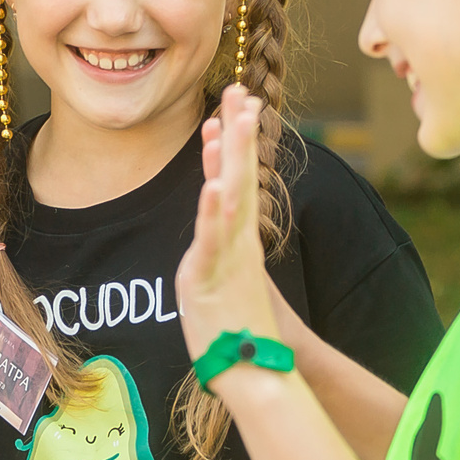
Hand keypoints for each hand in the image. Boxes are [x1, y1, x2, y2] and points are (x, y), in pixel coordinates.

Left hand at [174, 85, 278, 362]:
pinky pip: (212, 240)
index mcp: (240, 237)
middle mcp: (237, 240)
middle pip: (240, 176)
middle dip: (239, 132)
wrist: (250, 370)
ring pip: (230, 198)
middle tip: (240, 89)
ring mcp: (226, 256)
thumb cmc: (235, 326)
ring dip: (230, 159)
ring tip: (230, 121)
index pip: (237, 179)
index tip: (233, 103)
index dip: (233, 141)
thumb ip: (224, 246)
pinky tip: (213, 186)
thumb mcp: (227, 274)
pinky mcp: (209, 277)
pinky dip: (213, 212)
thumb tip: (220, 227)